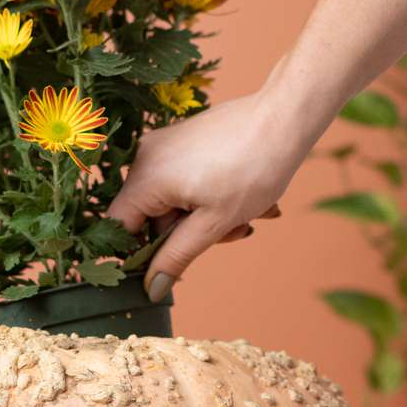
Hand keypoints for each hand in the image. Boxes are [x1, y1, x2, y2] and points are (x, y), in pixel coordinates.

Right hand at [109, 91, 310, 301]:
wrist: (286, 116)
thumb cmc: (253, 168)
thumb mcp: (213, 223)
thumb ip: (176, 258)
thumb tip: (152, 289)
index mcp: (146, 178)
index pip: (120, 226)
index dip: (140, 252)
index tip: (172, 264)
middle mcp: (146, 156)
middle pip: (152, 215)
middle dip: (190, 233)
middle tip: (234, 233)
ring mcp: (165, 144)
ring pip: (174, 199)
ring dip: (208, 216)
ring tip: (249, 214)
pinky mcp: (183, 138)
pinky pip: (184, 178)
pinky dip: (211, 195)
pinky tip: (246, 198)